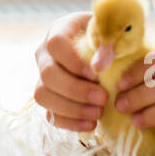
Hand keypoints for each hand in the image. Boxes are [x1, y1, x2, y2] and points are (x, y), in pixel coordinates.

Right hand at [33, 10, 108, 131]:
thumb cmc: (110, 38)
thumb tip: (99, 66)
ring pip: (43, 96)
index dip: (73, 62)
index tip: (96, 75)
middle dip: (76, 90)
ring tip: (99, 113)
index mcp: (59, 31)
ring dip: (72, 109)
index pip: (55, 44)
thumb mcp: (112, 33)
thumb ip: (108, 44)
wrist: (104, 50)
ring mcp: (43, 78)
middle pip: (47, 74)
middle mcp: (45, 55)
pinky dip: (70, 123)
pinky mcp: (49, 99)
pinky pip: (49, 115)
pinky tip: (92, 124)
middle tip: (103, 98)